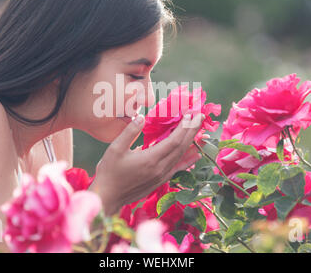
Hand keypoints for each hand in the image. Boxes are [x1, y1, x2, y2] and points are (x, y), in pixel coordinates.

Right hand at [88, 113, 204, 214]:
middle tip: (200, 116)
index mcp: (151, 159)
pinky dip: (188, 160)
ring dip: (193, 144)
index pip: (174, 141)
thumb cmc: (109, 172)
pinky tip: (195, 155)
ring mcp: (161, 176)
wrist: (108, 196)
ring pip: (182, 158)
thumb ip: (129, 132)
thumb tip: (141, 117)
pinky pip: (178, 168)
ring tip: (203, 132)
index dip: (184, 127)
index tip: (191, 114)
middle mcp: (160, 169)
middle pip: (182, 148)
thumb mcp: (115, 149)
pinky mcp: (160, 181)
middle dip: (192, 131)